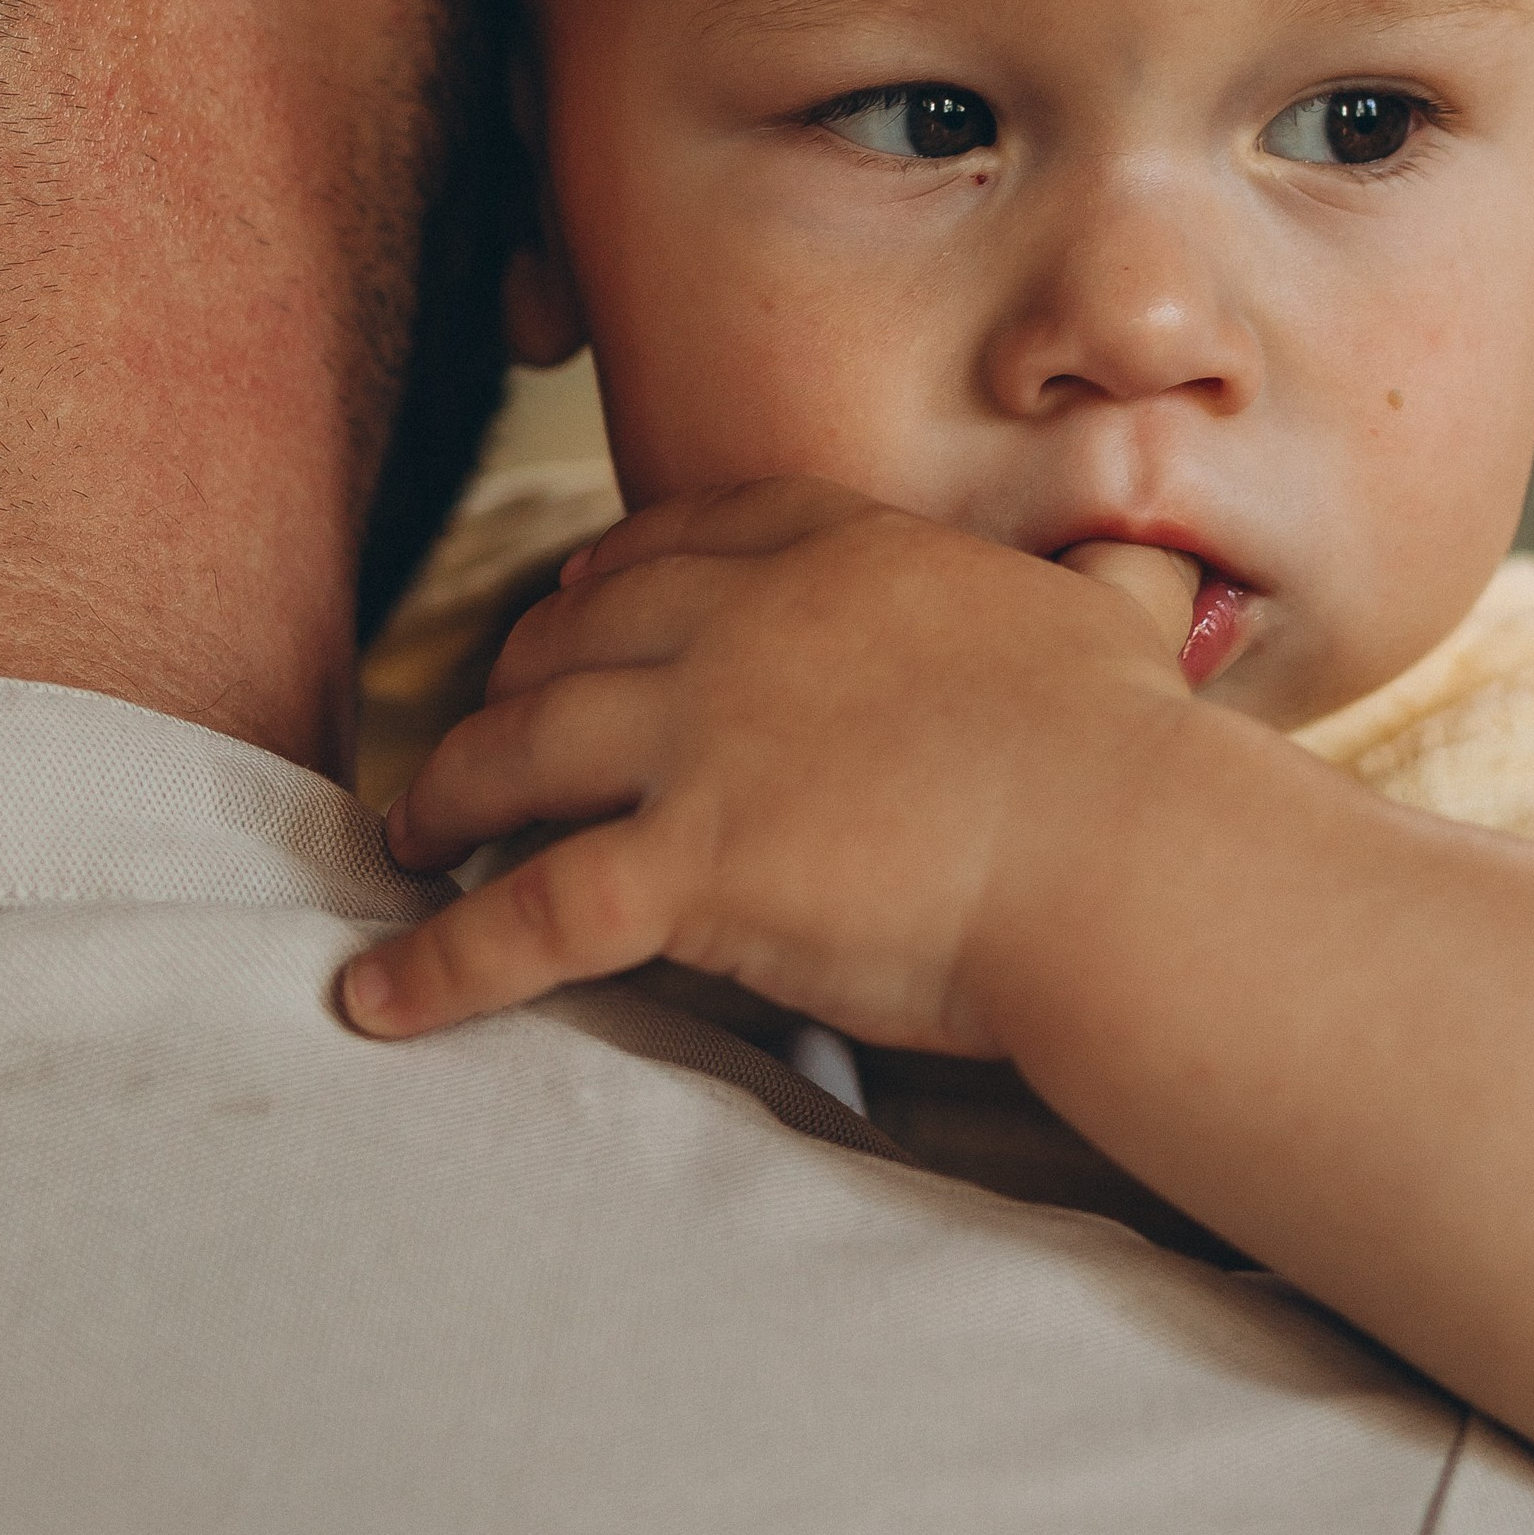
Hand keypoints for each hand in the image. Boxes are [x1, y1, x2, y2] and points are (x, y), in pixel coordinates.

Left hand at [338, 480, 1201, 1046]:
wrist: (1126, 853)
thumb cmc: (1140, 757)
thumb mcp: (1118, 622)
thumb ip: (1109, 586)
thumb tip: (1156, 563)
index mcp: (846, 554)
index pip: (691, 535)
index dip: (611, 571)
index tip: (570, 594)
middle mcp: (749, 624)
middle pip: (578, 635)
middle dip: (509, 680)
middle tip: (475, 731)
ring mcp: (704, 738)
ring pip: (517, 750)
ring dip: (444, 794)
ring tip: (408, 835)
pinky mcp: (686, 862)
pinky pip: (525, 915)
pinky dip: (439, 963)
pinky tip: (377, 998)